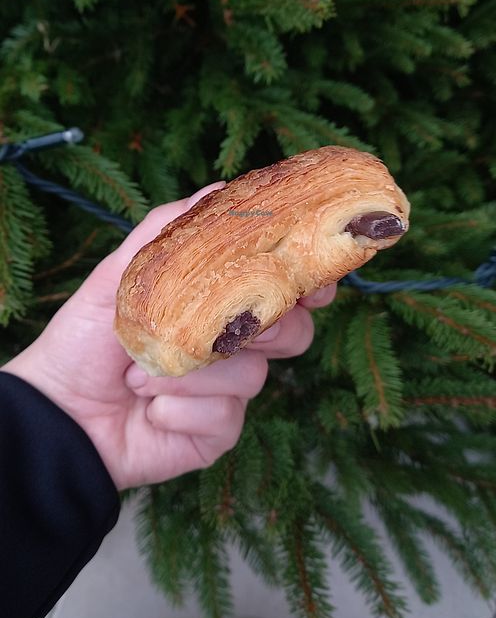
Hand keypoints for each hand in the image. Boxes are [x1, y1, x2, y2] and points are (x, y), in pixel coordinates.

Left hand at [2, 183, 336, 490]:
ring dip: (189, 372)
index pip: (284, 287)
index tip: (314, 280)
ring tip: (141, 373)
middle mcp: (235, 344)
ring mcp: (231, 390)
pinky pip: (225, 415)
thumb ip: (167, 230)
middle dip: (258, 325)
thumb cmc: (86, 339)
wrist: (60, 413)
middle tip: (219, 326)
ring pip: (252, 373)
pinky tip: (150, 408)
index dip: (308, 281)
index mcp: (220, 303)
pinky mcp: (220, 430)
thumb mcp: (119, 275)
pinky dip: (179, 407)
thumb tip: (219, 187)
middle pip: (293, 330)